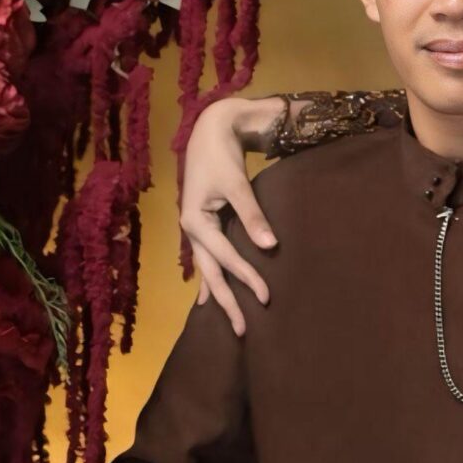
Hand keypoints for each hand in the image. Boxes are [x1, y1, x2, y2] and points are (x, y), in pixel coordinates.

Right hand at [180, 95, 285, 333]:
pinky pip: (207, 258)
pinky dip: (211, 277)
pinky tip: (207, 297)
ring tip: (228, 321)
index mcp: (196, 222)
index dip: (247, 278)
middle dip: (226, 302)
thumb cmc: (222, 155)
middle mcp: (192, 230)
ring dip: (218, 294)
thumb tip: (271, 247)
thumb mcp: (237, 184)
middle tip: (241, 331)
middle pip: (210, 273)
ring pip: (207, 269)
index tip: (266, 298)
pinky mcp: (203, 224)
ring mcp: (196, 229)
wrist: (210, 130)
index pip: (226, 258)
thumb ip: (253, 216)